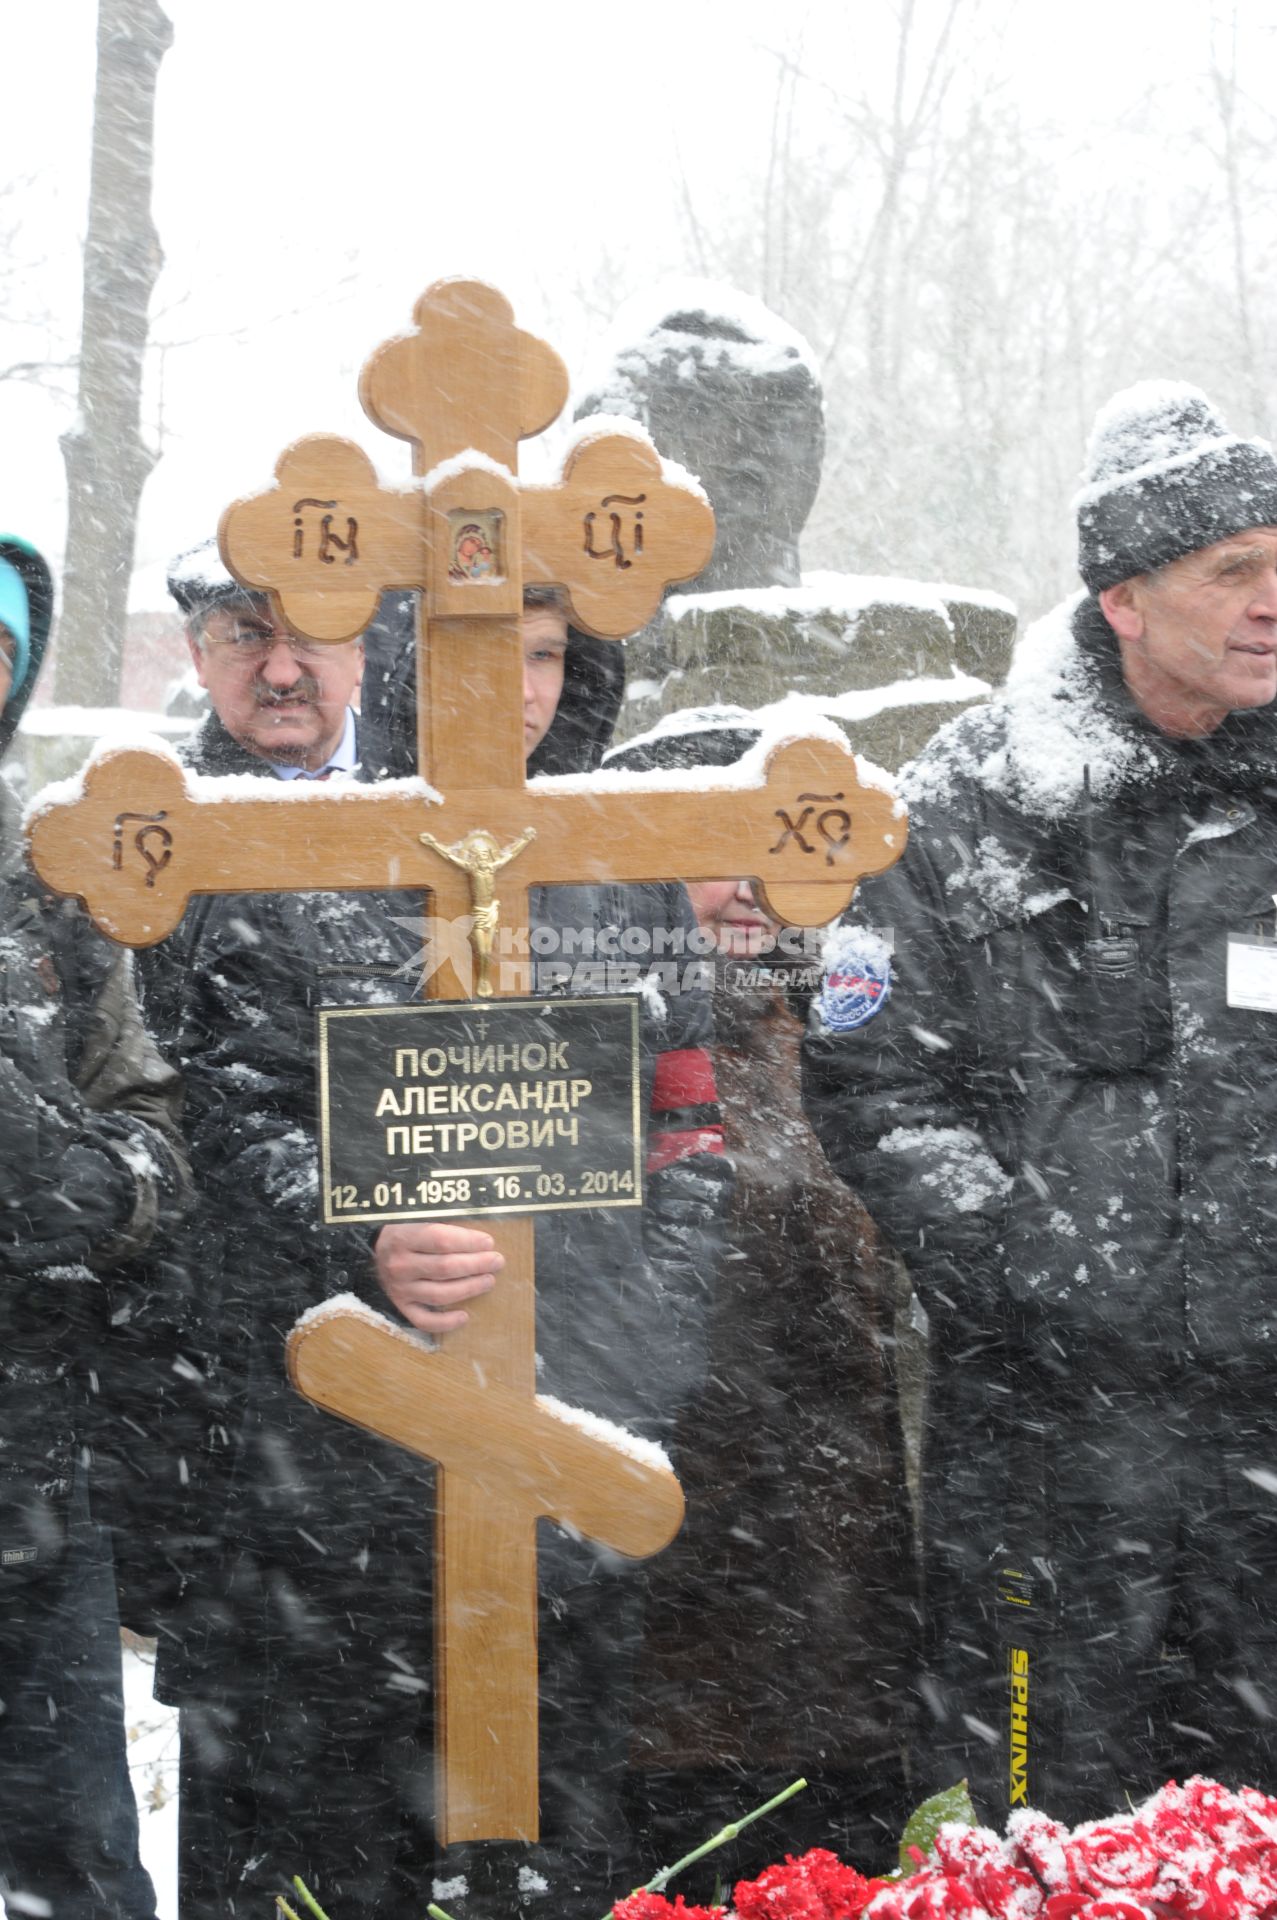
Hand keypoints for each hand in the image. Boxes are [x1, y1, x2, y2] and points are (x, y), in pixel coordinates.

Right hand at [372, 1222, 503, 1334]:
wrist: (371, 1254)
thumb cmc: (405, 1237)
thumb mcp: (418, 1224)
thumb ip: (445, 1232)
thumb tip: (483, 1243)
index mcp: (404, 1238)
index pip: (441, 1240)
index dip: (469, 1242)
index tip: (489, 1242)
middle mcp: (401, 1266)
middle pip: (445, 1268)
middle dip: (476, 1264)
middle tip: (497, 1261)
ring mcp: (400, 1290)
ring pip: (440, 1294)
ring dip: (469, 1288)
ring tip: (489, 1281)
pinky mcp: (401, 1307)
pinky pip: (424, 1321)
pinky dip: (445, 1322)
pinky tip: (464, 1316)